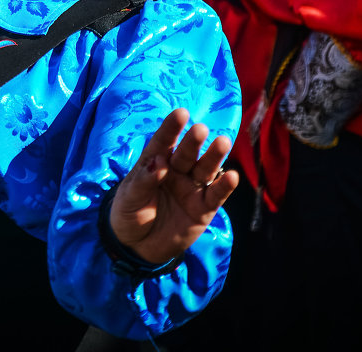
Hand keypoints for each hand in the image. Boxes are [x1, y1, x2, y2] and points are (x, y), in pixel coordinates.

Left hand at [108, 108, 239, 264]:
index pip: (163, 142)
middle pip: (187, 153)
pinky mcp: (204, 208)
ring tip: (222, 142)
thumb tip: (160, 162)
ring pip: (205, 169)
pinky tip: (232, 176)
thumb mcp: (129, 198)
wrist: (136, 246)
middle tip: (200, 129)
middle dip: (194, 141)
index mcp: (155, 162)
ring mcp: (191, 188)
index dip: (171, 128)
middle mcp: (177, 171)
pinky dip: (224, 186)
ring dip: (214, 157)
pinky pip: (216, 195)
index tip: (181, 113)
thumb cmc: (129, 213)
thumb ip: (143, 180)